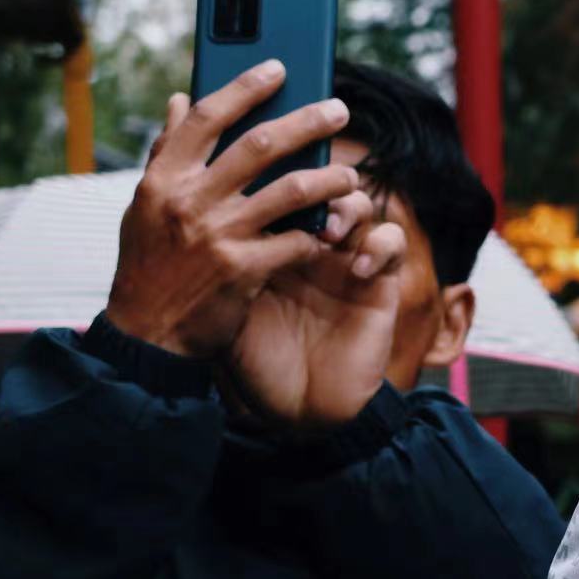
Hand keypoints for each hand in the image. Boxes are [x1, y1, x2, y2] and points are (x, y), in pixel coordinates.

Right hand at [105, 61, 359, 358]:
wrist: (147, 335)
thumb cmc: (149, 266)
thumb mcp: (146, 205)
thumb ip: (168, 154)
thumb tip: (182, 100)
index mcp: (164, 178)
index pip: (209, 118)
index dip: (245, 88)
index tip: (278, 68)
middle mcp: (190, 200)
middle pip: (260, 145)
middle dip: (307, 122)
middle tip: (339, 109)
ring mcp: (218, 234)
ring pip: (290, 190)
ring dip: (329, 179)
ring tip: (351, 175)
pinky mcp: (244, 270)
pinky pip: (296, 241)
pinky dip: (316, 234)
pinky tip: (329, 232)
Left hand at [220, 188, 410, 432]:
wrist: (293, 408)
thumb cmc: (253, 361)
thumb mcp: (222, 303)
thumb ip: (216, 256)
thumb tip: (188, 208)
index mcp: (269, 243)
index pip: (273, 187)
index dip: (271, 169)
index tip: (255, 171)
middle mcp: (308, 245)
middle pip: (317, 183)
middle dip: (313, 176)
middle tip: (298, 189)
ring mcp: (345, 261)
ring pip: (358, 203)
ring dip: (346, 208)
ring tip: (328, 231)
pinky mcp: (380, 282)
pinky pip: (390, 243)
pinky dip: (379, 245)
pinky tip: (356, 268)